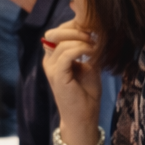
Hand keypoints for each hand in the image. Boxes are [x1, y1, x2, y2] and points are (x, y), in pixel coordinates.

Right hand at [43, 22, 102, 142]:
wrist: (83, 118)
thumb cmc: (86, 94)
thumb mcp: (89, 66)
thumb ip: (87, 50)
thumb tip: (95, 32)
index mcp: (54, 58)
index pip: (58, 32)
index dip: (74, 26)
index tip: (92, 29)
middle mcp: (49, 61)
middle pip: (55, 33)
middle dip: (75, 29)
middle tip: (93, 34)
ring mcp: (51, 69)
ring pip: (61, 43)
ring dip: (81, 40)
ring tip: (95, 45)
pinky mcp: (57, 76)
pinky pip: (66, 54)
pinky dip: (80, 49)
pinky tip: (92, 52)